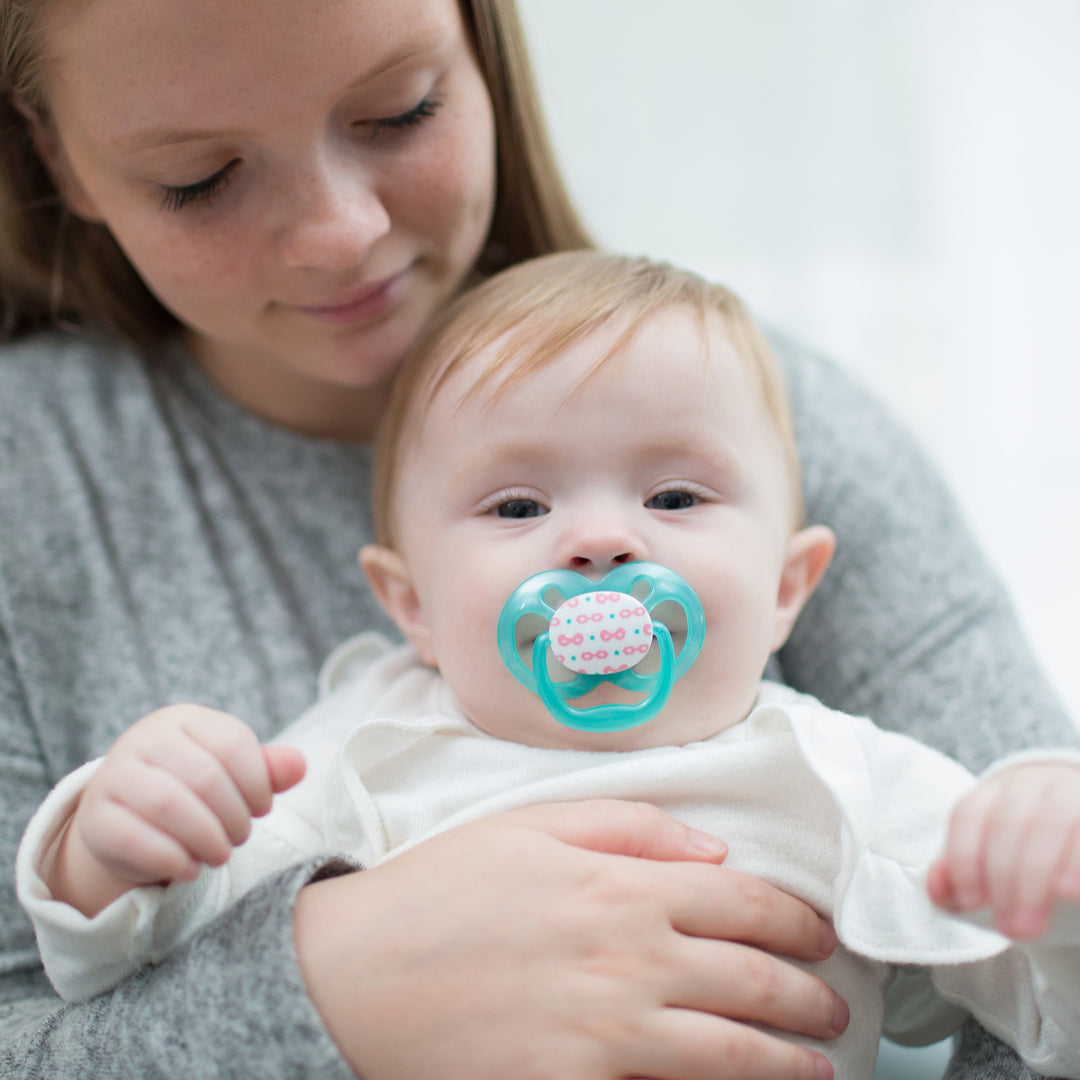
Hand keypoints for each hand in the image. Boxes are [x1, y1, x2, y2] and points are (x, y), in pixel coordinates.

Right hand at [49, 704, 304, 916]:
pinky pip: (134, 839)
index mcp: (184, 719)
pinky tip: (190, 868)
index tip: (262, 809)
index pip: (233, 743)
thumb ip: (267, 769)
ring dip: (206, 838)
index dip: (258, 783)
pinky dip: (172, 859)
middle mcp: (144, 739)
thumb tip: (299, 765)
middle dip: (234, 817)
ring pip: (169, 805)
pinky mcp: (95, 818)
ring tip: (221, 855)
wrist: (127, 817)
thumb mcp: (232, 773)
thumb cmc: (193, 789)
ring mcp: (114, 776)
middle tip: (240, 838)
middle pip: (205, 777)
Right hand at [295, 800, 844, 1079]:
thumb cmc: (444, 888)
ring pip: (732, 1056)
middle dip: (810, 999)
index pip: (745, 902)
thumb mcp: (532, 824)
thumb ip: (631, 825)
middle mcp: (632, 960)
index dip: (796, 920)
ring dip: (790, 1065)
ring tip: (821, 1071)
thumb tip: (713, 846)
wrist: (356, 973)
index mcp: (626, 887)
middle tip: (835, 1009)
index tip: (821, 935)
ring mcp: (609, 1035)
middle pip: (754, 982)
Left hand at [928, 762, 1079, 937]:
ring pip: (1051, 823)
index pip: (969, 814)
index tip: (969, 903)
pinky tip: (1070, 892)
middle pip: (1009, 823)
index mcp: (993, 794)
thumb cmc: (1022, 861)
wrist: (1078, 838)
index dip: (964, 858)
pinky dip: (1075, 862)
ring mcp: (1069, 794)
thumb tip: (936, 889)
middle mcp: (1031, 786)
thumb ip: (956, 883)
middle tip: (1011, 929)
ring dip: (1037, 875)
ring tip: (1035, 924)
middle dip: (1005, 879)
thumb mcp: (987, 871)